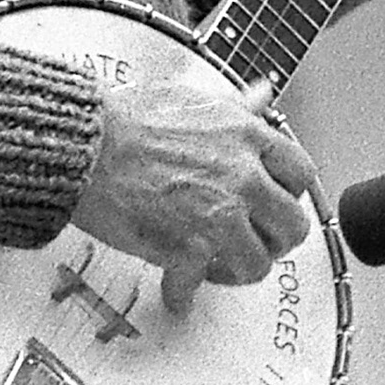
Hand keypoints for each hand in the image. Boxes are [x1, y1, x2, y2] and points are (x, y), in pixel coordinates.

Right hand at [70, 77, 316, 315]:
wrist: (84, 143)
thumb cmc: (125, 117)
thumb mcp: (192, 98)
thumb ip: (235, 105)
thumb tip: (261, 94)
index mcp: (246, 135)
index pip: (300, 173)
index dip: (288, 193)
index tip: (274, 200)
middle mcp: (243, 175)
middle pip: (292, 224)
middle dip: (274, 236)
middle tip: (252, 238)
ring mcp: (220, 214)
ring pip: (258, 262)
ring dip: (236, 267)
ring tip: (213, 264)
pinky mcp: (190, 247)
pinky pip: (204, 282)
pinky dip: (188, 290)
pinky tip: (177, 286)